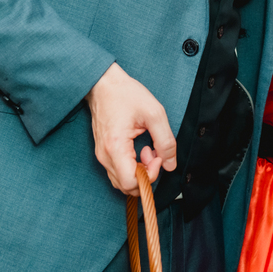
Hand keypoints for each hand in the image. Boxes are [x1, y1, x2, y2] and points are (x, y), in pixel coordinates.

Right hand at [86, 63, 176, 195]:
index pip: (130, 183)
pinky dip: (132, 166)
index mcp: (115, 147)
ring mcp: (102, 156)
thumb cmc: (126, 95)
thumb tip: (170, 165)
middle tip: (155, 153)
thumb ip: (166, 141)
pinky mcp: (103, 153)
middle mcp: (104, 156)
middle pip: (126, 186)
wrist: (104, 85)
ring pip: (122, 181)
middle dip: (146, 175)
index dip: (150, 175)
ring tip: (148, 150)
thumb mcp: (154, 113)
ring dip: (140, 171)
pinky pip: (118, 171)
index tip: (157, 155)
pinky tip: (140, 149)